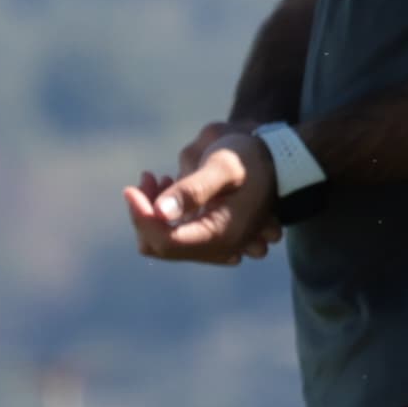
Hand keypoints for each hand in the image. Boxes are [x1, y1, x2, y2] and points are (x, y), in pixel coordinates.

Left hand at [129, 128, 282, 266]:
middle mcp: (219, 247)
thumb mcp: (223, 166)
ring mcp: (214, 246)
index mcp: (222, 233)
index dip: (141, 217)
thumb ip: (194, 189)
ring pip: (161, 243)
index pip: (165, 241)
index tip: (131, 189)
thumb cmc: (249, 159)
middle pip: (158, 246)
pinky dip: (162, 215)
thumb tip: (160, 212)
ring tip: (159, 178)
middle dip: (144, 212)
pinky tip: (169, 186)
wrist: (276, 159)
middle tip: (148, 177)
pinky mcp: (209, 238)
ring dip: (151, 212)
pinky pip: (173, 237)